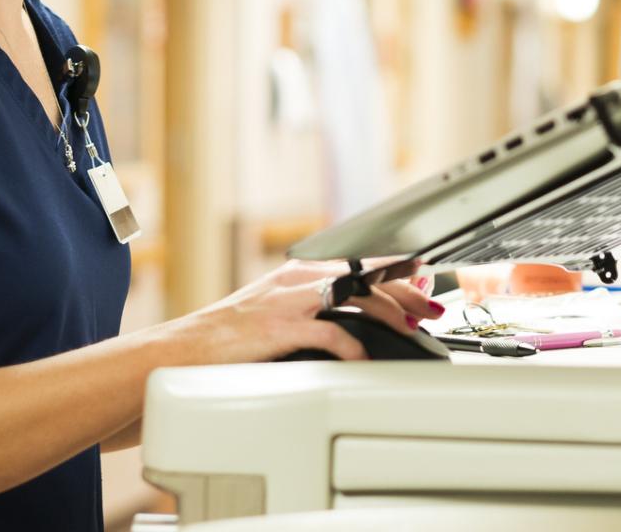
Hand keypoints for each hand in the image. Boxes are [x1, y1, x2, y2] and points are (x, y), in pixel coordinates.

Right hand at [170, 259, 442, 363]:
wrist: (189, 346)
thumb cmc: (232, 334)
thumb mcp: (277, 310)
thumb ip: (314, 308)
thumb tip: (354, 318)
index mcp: (300, 273)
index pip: (358, 263)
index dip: (396, 270)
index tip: (424, 276)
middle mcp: (299, 280)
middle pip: (366, 278)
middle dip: (406, 292)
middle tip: (431, 308)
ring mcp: (292, 302)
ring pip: (356, 298)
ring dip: (391, 313)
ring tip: (412, 328)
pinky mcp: (283, 327)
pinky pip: (331, 334)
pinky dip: (354, 346)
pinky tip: (366, 357)